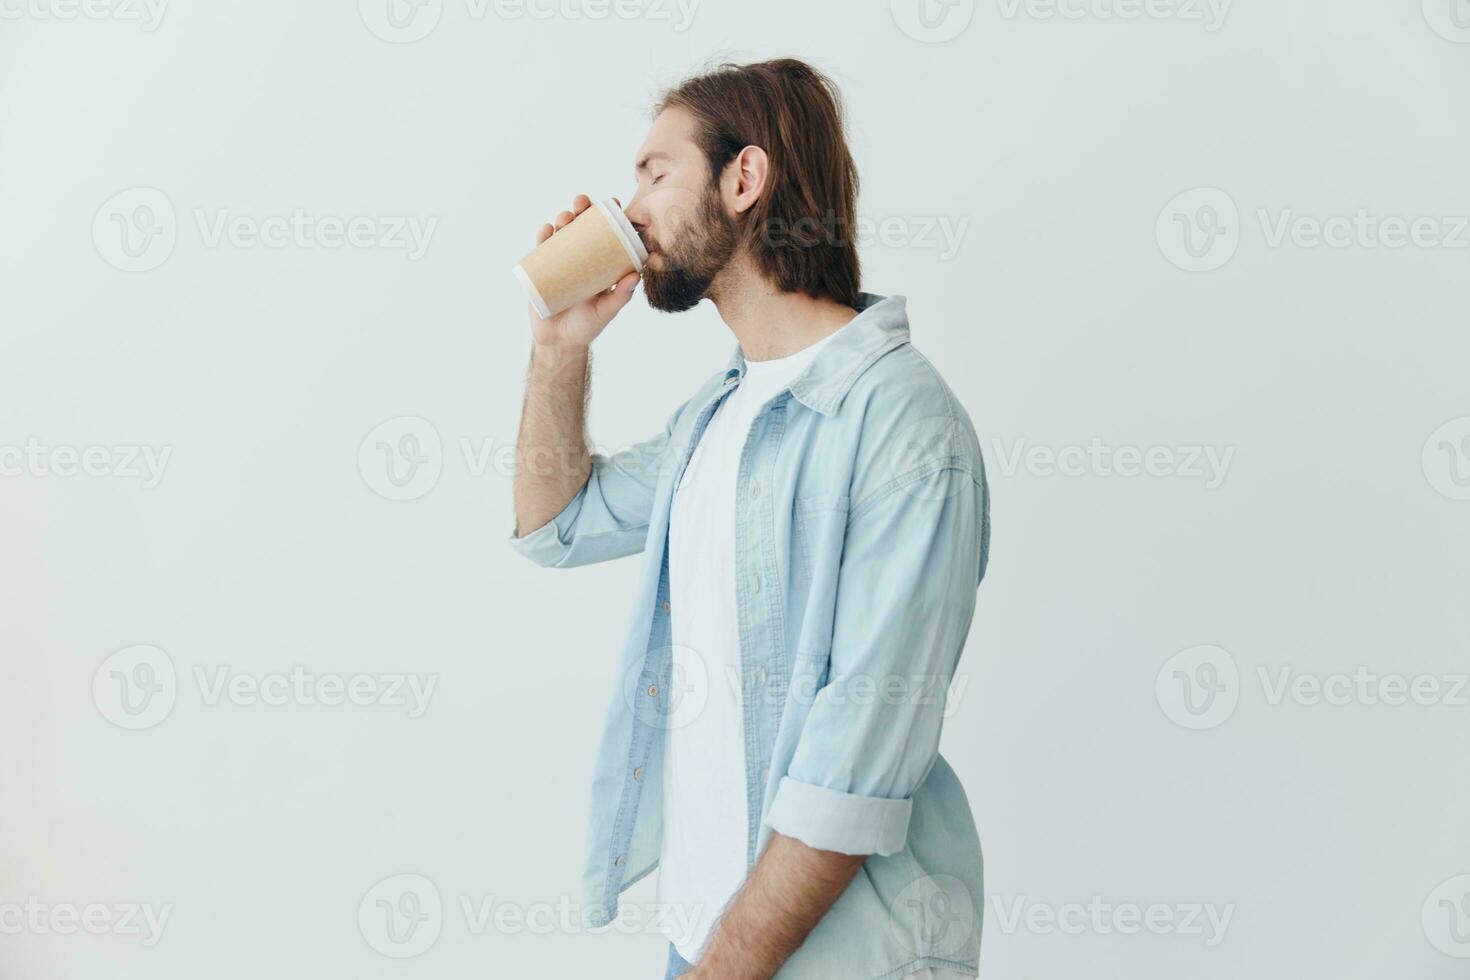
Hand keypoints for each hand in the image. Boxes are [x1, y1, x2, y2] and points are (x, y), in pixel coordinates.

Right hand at [527, 193, 640, 351]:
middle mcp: (579, 258)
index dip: (608, 216)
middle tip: (582, 203)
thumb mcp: (606, 312)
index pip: (605, 234)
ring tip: (565, 217)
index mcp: (598, 263)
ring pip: (560, 233)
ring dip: (562, 218)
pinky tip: (546, 230)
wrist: (558, 343)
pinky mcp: (540, 270)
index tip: (614, 203)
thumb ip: (621, 296)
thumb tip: (636, 275)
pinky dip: (543, 237)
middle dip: (581, 209)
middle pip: (581, 226)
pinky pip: (541, 249)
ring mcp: (559, 262)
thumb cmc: (586, 327)